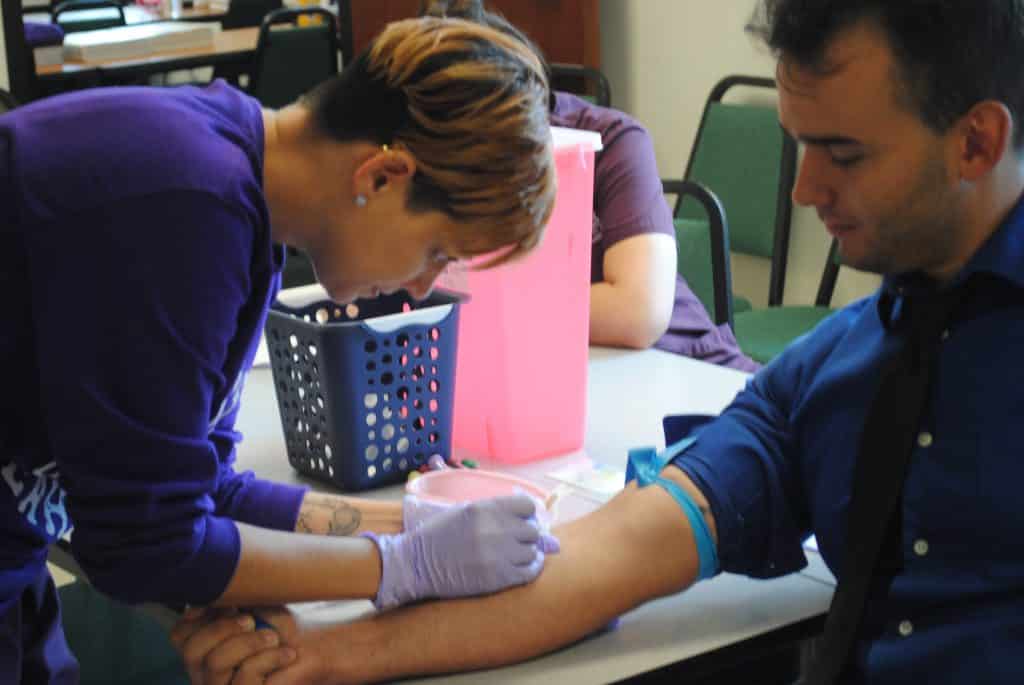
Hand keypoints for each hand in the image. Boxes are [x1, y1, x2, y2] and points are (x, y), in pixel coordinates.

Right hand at [170, 606, 297, 684]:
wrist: (316, 651)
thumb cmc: (283, 626)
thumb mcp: (255, 606)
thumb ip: (230, 600)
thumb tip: (206, 600)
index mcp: (204, 648)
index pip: (180, 635)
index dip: (198, 616)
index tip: (230, 605)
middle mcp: (205, 673)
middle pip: (191, 650)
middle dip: (221, 628)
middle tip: (251, 620)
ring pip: (215, 664)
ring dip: (247, 643)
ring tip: (274, 636)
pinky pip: (244, 679)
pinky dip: (268, 659)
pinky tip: (288, 654)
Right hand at [367, 494, 559, 608]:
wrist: (416, 564)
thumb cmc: (440, 534)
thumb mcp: (467, 513)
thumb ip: (502, 517)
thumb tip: (550, 537)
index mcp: (485, 508)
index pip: (528, 506)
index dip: (526, 514)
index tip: (520, 521)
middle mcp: (494, 529)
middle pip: (532, 531)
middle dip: (526, 536)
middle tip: (513, 541)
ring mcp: (496, 555)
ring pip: (533, 552)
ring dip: (526, 554)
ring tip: (511, 556)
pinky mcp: (496, 578)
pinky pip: (529, 573)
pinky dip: (529, 570)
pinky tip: (518, 568)